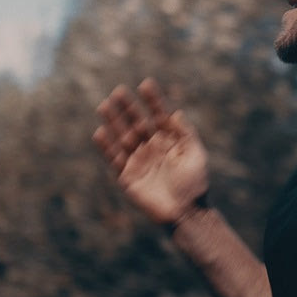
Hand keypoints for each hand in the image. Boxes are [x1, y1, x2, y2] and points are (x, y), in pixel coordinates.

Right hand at [92, 78, 209, 226]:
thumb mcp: (195, 155)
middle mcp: (151, 147)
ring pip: (122, 136)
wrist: (186, 213)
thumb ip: (186, 134)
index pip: (158, 115)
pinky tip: (100, 132)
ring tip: (104, 105)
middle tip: (118, 91)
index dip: (152, 100)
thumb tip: (176, 113)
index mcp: (169, 140)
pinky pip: (114, 159)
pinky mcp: (127, 176)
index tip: (145, 84)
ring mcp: (138, 160)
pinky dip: (106, 146)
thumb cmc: (195, 184)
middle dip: (128, 107)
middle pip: (137, 122)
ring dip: (113, 121)